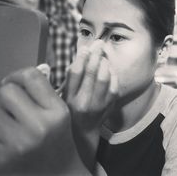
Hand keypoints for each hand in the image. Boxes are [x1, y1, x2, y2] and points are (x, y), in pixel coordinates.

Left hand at [0, 68, 88, 174]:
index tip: (14, 81)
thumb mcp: (61, 115)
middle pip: (7, 91)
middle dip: (8, 97)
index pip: (31, 77)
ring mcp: (18, 143)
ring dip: (0, 118)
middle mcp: (39, 126)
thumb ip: (43, 94)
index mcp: (57, 112)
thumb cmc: (57, 141)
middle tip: (14, 107)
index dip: (18, 75)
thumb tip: (17, 77)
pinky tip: (7, 143)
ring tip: (13, 129)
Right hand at [63, 40, 118, 170]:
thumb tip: (79, 55)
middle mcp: (84, 102)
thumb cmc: (70, 111)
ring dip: (105, 63)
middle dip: (96, 55)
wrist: (83, 133)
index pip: (75, 73)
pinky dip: (112, 74)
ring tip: (103, 56)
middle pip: (92, 73)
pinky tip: (109, 68)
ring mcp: (99, 105)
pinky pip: (114, 85)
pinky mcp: (110, 106)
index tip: (85, 48)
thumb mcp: (62, 97)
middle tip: (99, 43)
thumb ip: (68, 78)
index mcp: (69, 99)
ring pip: (105, 78)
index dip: (81, 57)